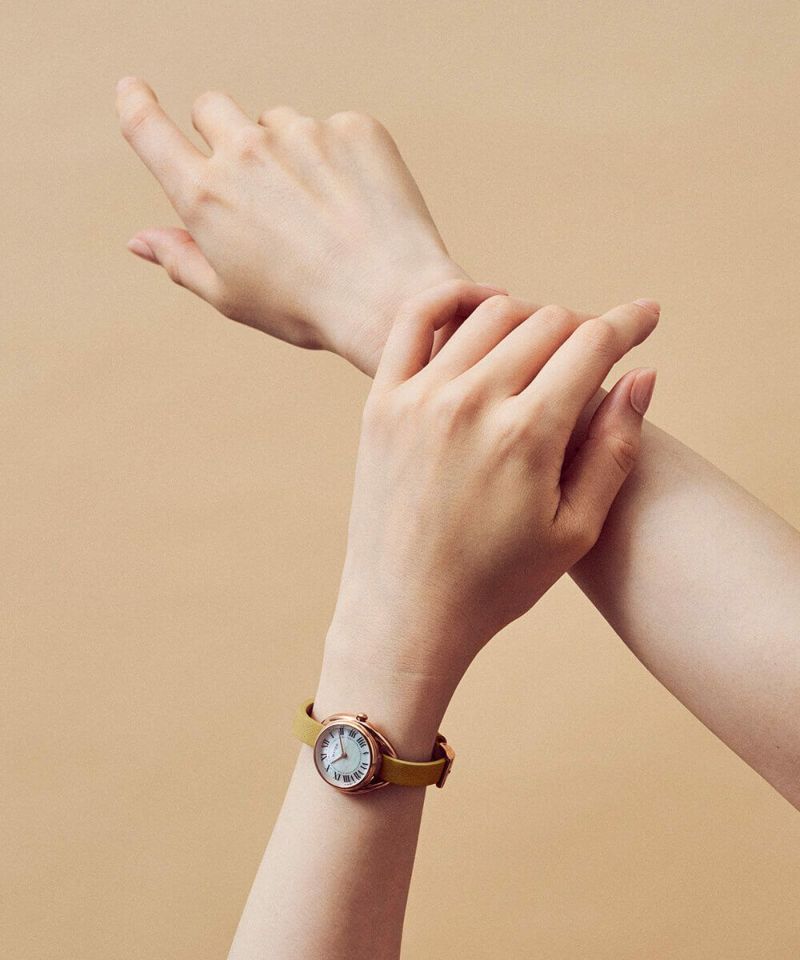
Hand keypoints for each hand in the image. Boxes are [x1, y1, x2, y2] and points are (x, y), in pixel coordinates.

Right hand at [115, 78, 477, 372]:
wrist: (391, 301)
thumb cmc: (305, 309)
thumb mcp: (231, 296)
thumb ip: (180, 260)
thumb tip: (138, 240)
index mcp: (205, 194)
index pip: (147, 129)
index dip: (134, 105)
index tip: (133, 91)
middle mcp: (247, 151)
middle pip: (212, 108)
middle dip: (221, 132)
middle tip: (254, 181)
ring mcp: (303, 133)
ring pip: (278, 123)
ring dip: (287, 152)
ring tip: (320, 212)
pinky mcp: (353, 128)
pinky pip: (333, 130)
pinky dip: (339, 160)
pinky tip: (357, 206)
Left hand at [319, 281, 657, 745]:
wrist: (407, 613)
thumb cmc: (498, 582)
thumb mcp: (575, 528)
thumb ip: (615, 448)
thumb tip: (642, 375)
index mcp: (527, 436)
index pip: (592, 345)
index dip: (629, 323)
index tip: (648, 315)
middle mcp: (472, 403)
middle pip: (547, 322)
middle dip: (583, 330)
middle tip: (592, 357)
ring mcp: (420, 397)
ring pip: (491, 313)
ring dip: (529, 317)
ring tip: (543, 347)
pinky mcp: (382, 401)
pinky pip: (417, 319)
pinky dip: (455, 298)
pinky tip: (482, 305)